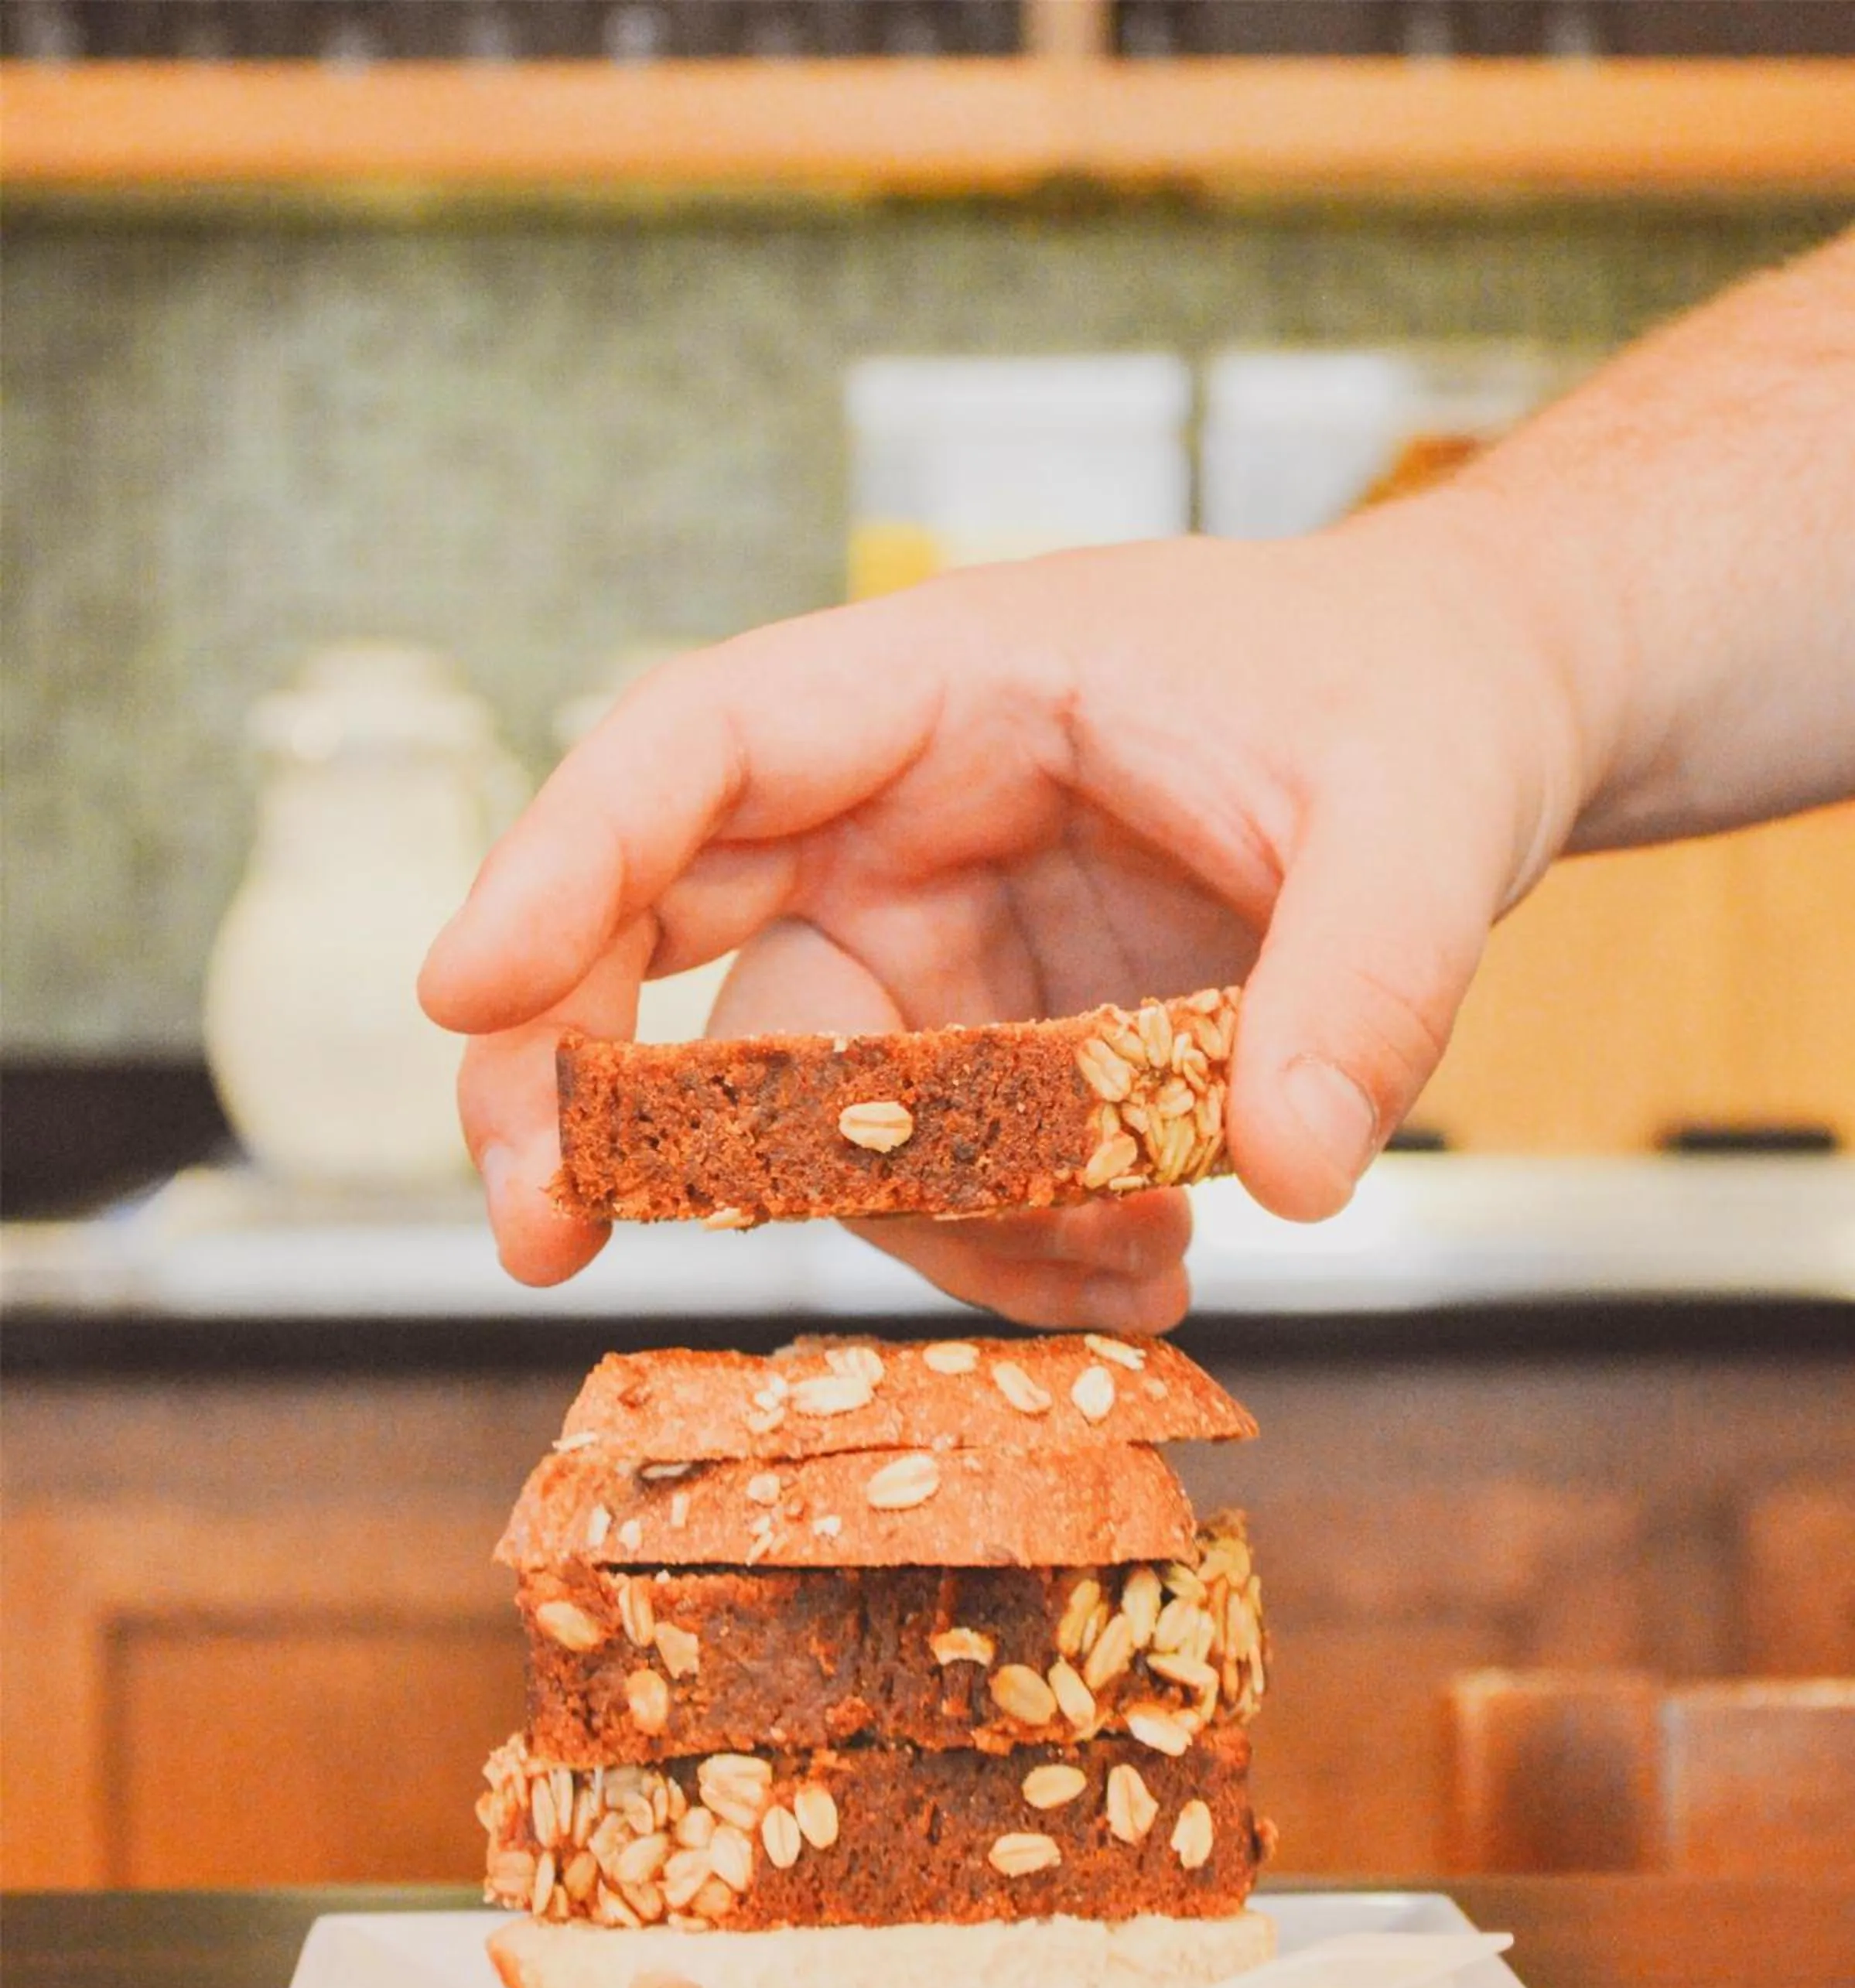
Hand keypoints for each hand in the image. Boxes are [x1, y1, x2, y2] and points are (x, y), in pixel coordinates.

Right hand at [419, 492, 1585, 1328]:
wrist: (1469, 723)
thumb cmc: (1416, 698)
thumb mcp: (1420, 810)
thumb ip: (1365, 976)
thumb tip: (1293, 1174)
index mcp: (948, 687)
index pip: (698, 745)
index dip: (563, 861)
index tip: (460, 992)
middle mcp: (900, 818)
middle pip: (660, 931)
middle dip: (588, 1088)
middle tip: (543, 1239)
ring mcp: (936, 940)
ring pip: (813, 1111)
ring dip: (913, 1233)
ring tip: (1119, 1276)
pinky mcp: (991, 1039)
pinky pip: (932, 1174)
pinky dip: (1006, 1252)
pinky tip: (1137, 1271)